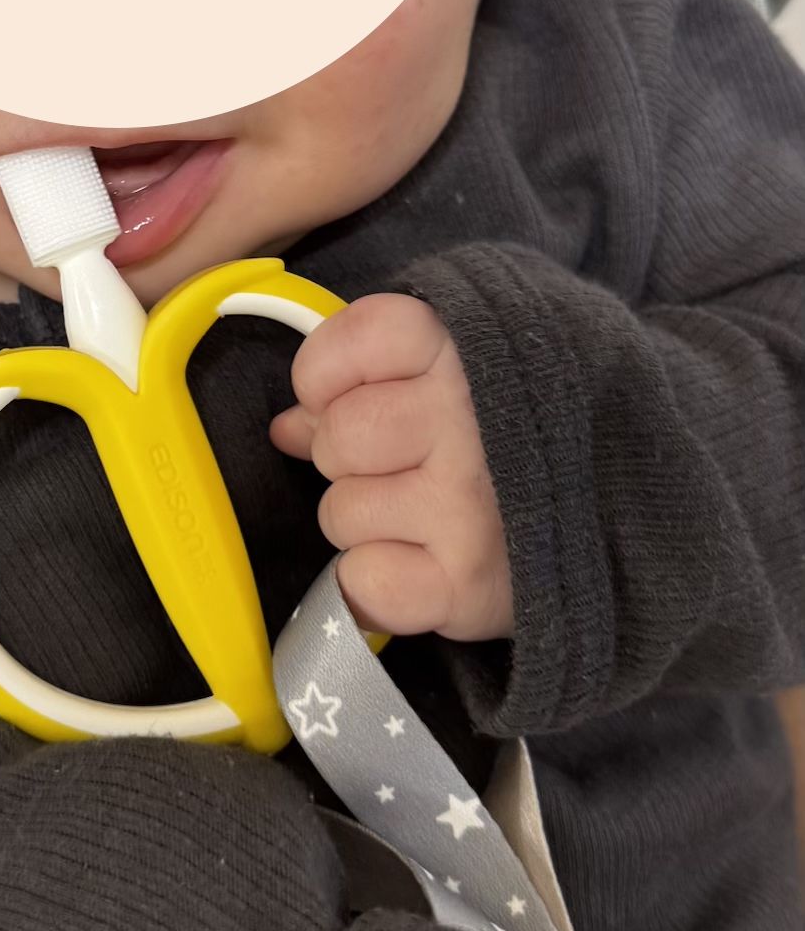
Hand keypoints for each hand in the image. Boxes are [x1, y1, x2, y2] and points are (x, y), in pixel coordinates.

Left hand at [269, 293, 513, 642]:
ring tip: (432, 519)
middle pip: (335, 438)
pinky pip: (360, 583)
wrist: (643, 511)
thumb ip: (376, 377)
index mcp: (464, 348)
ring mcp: (467, 503)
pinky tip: (429, 567)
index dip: (330, 379)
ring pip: (339, 512)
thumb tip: (286, 426)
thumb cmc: (531, 432)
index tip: (367, 397)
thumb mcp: (469, 368)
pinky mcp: (467, 582)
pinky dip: (380, 585)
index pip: (344, 345)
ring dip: (370, 523)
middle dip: (354, 460)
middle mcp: (468, 418)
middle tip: (412, 470)